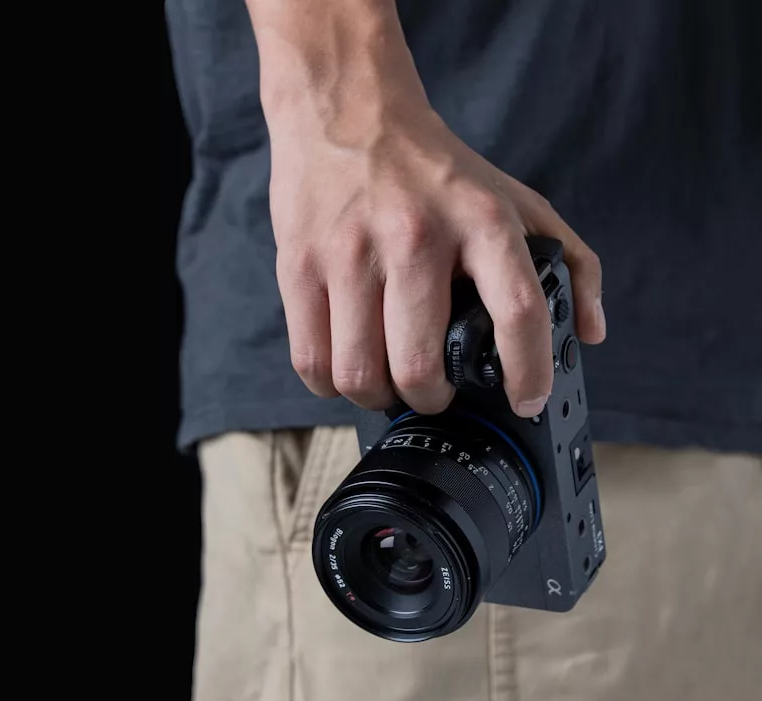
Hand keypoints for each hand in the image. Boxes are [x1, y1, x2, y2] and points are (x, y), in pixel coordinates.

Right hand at [269, 106, 604, 416]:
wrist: (346, 110)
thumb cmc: (430, 165)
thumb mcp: (513, 197)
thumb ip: (568, 258)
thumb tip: (589, 329)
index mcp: (480, 221)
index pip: (518, 312)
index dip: (528, 371)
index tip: (526, 400)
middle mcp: (415, 237)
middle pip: (419, 365)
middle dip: (431, 398)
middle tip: (433, 391)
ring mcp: (350, 254)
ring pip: (359, 373)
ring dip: (376, 396)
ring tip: (385, 383)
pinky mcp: (300, 265)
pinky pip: (311, 358)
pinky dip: (330, 383)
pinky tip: (344, 368)